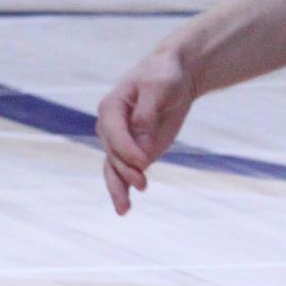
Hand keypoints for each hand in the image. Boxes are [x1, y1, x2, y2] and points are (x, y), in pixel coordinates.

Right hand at [94, 45, 195, 215]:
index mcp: (111, 106)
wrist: (174, 77)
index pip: (112, 132)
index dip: (126, 148)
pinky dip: (123, 188)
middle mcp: (111, 126)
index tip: (144, 162)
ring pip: (113, 168)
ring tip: (125, 208)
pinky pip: (124, 172)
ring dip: (118, 187)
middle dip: (125, 170)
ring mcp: (122, 141)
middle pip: (112, 153)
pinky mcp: (135, 151)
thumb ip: (147, 108)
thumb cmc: (164, 76)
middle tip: (143, 184)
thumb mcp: (158, 86)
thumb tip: (140, 129)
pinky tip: (125, 207)